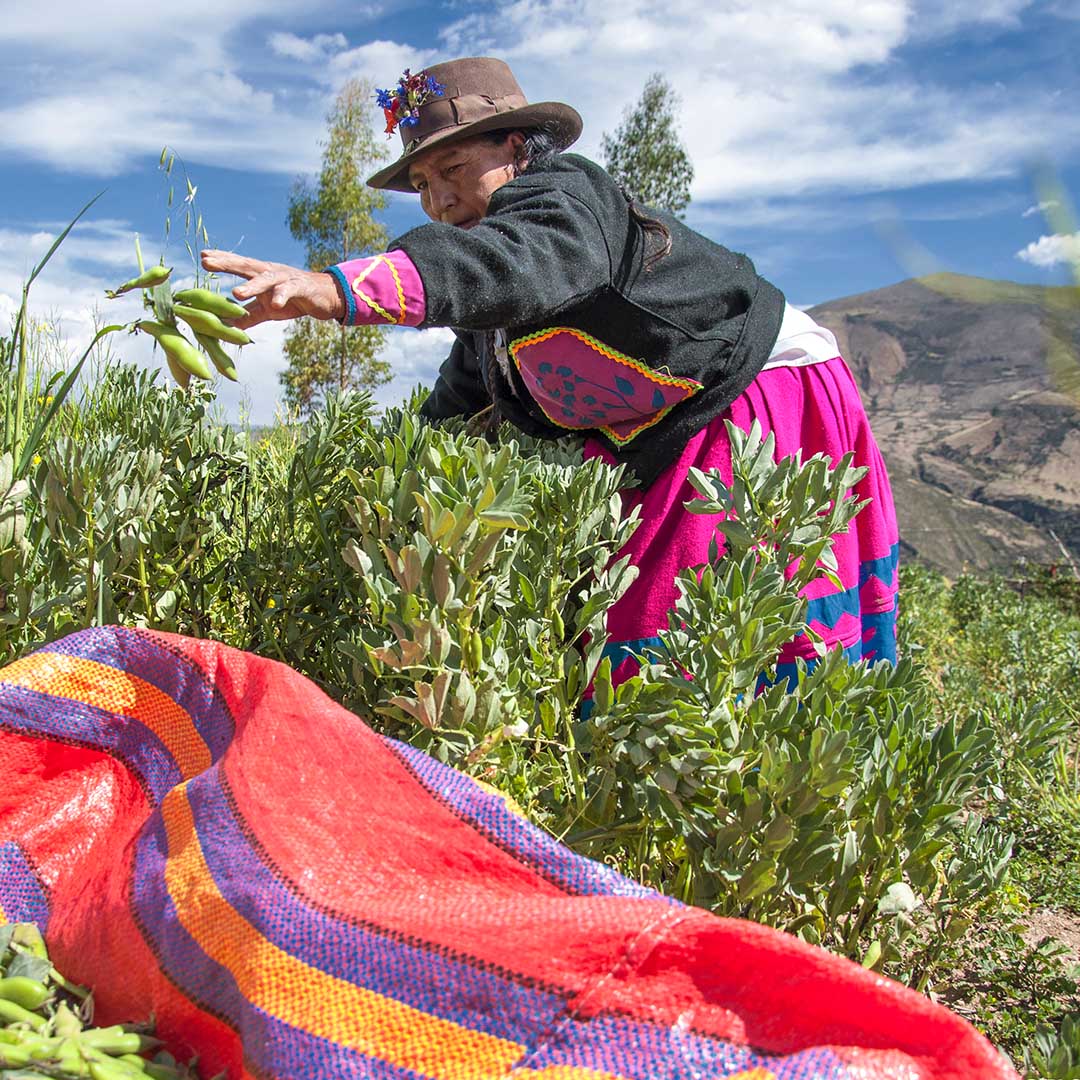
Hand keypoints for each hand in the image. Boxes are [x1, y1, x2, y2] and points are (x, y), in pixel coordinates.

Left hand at [199, 250, 344, 329]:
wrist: (327, 297)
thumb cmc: (295, 300)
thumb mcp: (268, 310)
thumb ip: (248, 317)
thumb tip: (227, 327)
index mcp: (261, 275)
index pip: (239, 265)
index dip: (221, 260)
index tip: (203, 256)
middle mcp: (271, 272)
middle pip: (246, 266)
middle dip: (227, 263)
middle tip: (207, 262)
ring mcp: (286, 278)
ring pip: (266, 279)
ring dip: (252, 286)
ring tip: (236, 293)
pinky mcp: (301, 288)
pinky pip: (289, 291)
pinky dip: (282, 297)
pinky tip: (275, 304)